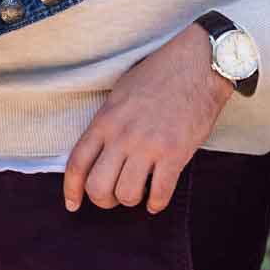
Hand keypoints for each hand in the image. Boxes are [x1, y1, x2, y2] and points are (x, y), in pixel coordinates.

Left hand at [62, 23, 232, 214]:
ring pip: (127, 195)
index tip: (73, 204)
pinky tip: (157, 198)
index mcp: (105, 119)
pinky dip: (156, 203)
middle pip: (98, 187)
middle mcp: (122, 135)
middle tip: (114, 196)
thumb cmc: (159, 74)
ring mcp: (148, 146)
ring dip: (132, 199)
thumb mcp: (121, 93)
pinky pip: (159, 194)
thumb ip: (107, 122)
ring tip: (139, 191)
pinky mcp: (175, 154)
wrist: (198, 65)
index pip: (77, 163)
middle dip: (104, 200)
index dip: (72, 189)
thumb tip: (99, 150)